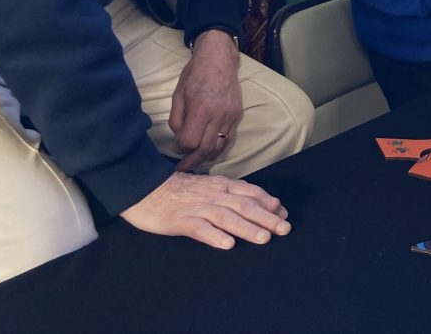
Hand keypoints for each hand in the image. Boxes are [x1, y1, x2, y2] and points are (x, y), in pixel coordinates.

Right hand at [121, 171, 289, 249]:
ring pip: (226, 217)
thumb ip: (234, 194)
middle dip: (266, 218)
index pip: (251, 192)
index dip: (269, 203)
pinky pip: (199, 228)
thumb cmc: (181, 190)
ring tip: (264, 238)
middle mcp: (213, 194)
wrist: (145, 188)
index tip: (285, 214)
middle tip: (285, 229)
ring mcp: (197, 207)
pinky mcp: (180, 220)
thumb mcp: (210, 187)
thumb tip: (263, 203)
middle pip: (244, 205)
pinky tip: (227, 244)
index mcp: (222, 185)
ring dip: (246, 228)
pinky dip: (214, 236)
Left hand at [170, 30, 241, 171]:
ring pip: (219, 147)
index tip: (175, 149)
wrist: (219, 59)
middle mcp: (219, 115)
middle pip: (206, 149)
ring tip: (195, 162)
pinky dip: (218, 149)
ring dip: (206, 158)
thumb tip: (179, 139)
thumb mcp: (178, 95)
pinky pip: (228, 139)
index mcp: (201, 108)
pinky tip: (209, 152)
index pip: (190, 141)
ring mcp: (231, 116)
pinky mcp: (237, 115)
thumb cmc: (195, 74)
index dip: (180, 149)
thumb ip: (177, 120)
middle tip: (182, 168)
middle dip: (192, 162)